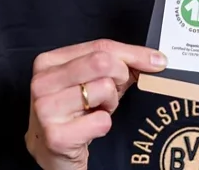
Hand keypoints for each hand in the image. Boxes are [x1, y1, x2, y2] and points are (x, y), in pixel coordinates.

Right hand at [25, 39, 167, 169]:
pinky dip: (104, 125)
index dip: (133, 54)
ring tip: (95, 111)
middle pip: (102, 62)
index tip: (156, 61)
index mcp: (49, 62)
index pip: (100, 47)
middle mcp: (42, 82)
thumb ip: (118, 63)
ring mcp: (46, 109)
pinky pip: (101, 121)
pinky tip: (89, 128)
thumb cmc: (75, 112)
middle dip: (119, 77)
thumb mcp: (91, 80)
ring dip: (109, 104)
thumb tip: (155, 59)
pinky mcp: (56, 136)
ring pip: (103, 89)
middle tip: (112, 93)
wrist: (53, 151)